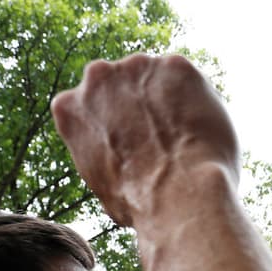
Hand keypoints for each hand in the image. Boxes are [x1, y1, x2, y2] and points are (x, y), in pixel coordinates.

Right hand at [51, 54, 239, 228]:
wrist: (179, 195)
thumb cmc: (142, 205)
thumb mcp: (102, 188)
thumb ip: (103, 161)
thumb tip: (117, 174)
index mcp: (70, 107)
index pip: (90, 105)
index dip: (115, 123)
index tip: (133, 141)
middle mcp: (97, 77)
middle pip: (122, 83)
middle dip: (140, 104)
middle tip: (163, 135)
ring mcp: (136, 67)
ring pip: (157, 77)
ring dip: (169, 99)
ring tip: (185, 135)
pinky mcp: (175, 65)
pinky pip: (188, 78)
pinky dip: (197, 97)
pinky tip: (201, 127)